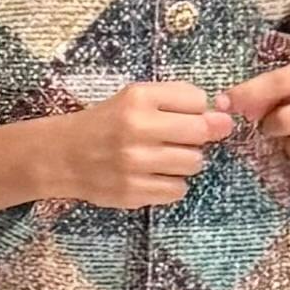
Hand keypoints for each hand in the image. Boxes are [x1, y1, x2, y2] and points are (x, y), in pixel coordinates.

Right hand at [48, 77, 234, 209]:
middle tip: (176, 138)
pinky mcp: (133, 192)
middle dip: (196, 136)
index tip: (181, 115)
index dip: (195, 109)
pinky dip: (172, 184)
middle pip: (200, 133)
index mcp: (137, 98)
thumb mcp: (135, 97)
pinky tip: (153, 175)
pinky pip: (178, 190)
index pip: (197, 100)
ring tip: (162, 157)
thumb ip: (179, 100)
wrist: (64, 155)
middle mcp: (136, 129)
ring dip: (185, 161)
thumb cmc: (107, 123)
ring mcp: (134, 164)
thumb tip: (225, 119)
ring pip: (194, 163)